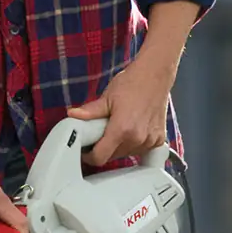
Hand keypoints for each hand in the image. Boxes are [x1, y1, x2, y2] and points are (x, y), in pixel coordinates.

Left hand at [67, 52, 173, 166]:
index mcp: (122, 130)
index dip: (89, 156)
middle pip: (112, 157)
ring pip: (126, 154)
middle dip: (104, 148)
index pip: (100, 158)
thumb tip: (73, 116)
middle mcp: (137, 138)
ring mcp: (150, 140)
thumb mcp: (107, 97)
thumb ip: (90, 111)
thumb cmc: (134, 83)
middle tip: (102, 131)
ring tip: (118, 127)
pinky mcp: (158, 139)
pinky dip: (133, 143)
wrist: (155, 75)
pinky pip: (141, 150)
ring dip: (119, 146)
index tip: (86, 150)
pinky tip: (132, 129)